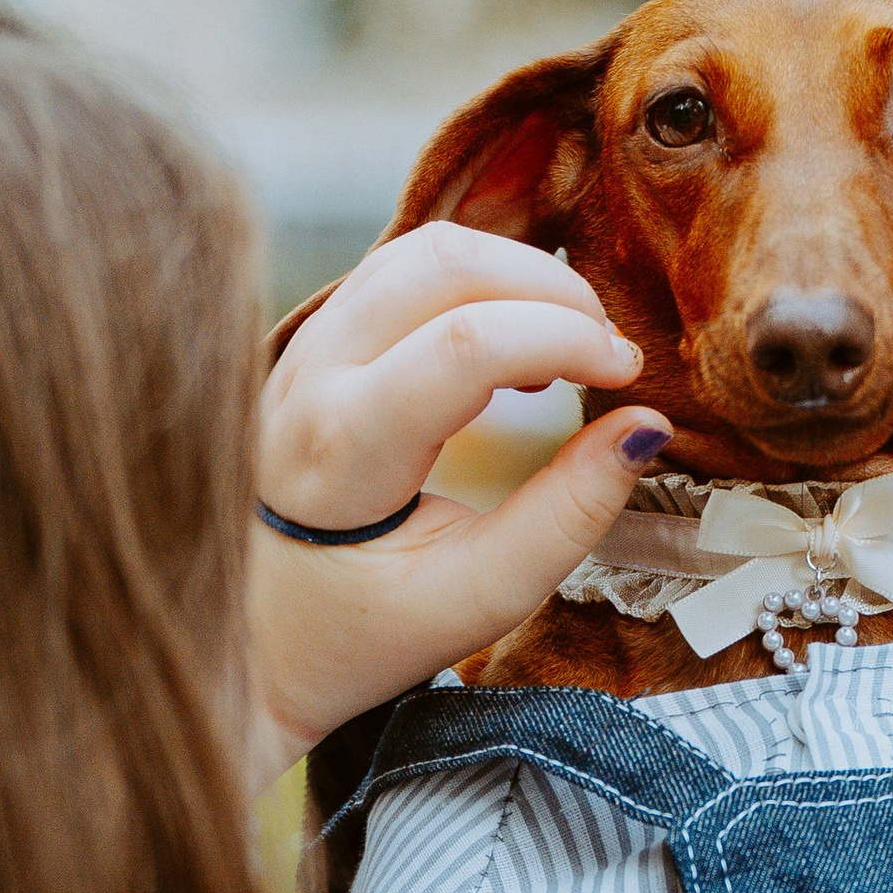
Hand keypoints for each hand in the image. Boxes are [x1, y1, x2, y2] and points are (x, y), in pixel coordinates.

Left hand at [248, 225, 671, 785]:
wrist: (248, 641)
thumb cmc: (359, 632)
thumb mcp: (477, 600)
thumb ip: (567, 518)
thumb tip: (644, 427)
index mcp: (340, 448)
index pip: (463, 344)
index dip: (564, 337)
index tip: (626, 373)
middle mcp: (306, 377)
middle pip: (441, 265)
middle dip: (549, 288)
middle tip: (608, 350)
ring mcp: (300, 349)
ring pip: (417, 251)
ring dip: (512, 273)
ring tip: (567, 343)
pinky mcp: (312, 341)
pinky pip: (396, 269)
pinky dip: (473, 279)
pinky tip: (512, 340)